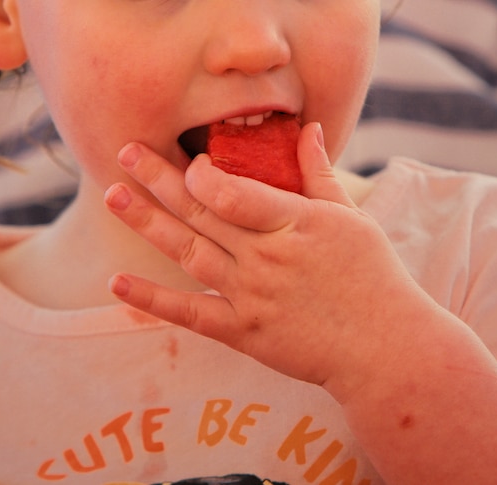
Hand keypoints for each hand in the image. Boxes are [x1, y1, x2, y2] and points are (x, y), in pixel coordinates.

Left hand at [105, 123, 432, 399]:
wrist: (383, 349)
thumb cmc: (372, 278)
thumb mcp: (351, 219)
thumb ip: (320, 174)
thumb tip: (307, 130)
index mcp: (295, 223)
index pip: (234, 191)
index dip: (203, 172)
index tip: (193, 160)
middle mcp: (266, 257)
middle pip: (202, 212)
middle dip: (159, 178)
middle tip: (125, 151)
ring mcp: (252, 296)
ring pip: (188, 252)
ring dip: (147, 222)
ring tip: (113, 195)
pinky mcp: (244, 333)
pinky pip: (190, 315)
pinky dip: (152, 300)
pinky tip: (118, 283)